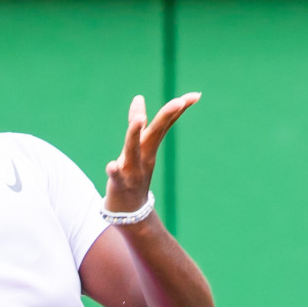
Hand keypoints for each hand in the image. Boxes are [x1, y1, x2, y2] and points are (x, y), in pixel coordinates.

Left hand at [104, 92, 199, 214]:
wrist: (130, 212)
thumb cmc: (132, 174)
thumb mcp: (137, 147)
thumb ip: (138, 123)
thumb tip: (139, 97)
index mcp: (149, 147)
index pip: (165, 125)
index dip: (179, 109)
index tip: (196, 95)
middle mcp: (144, 157)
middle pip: (155, 134)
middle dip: (166, 117)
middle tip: (179, 101)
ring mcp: (132, 171)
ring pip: (133, 151)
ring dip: (135, 135)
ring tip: (139, 119)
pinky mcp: (119, 185)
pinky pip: (116, 177)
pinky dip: (114, 171)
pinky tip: (111, 165)